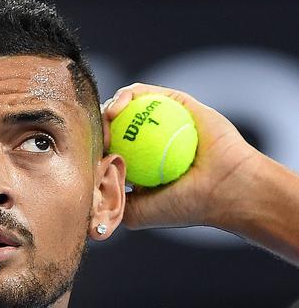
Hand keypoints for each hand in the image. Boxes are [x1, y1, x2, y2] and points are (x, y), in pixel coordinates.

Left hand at [101, 83, 260, 230]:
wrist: (227, 188)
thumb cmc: (185, 205)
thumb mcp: (136, 214)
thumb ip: (108, 205)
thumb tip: (79, 199)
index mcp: (136, 162)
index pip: (104, 150)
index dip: (89, 149)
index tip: (85, 158)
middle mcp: (146, 139)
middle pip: (110, 127)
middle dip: (94, 130)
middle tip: (94, 141)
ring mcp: (159, 119)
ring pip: (123, 108)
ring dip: (105, 112)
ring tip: (104, 125)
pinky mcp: (173, 100)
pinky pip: (143, 93)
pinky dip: (125, 96)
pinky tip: (116, 109)